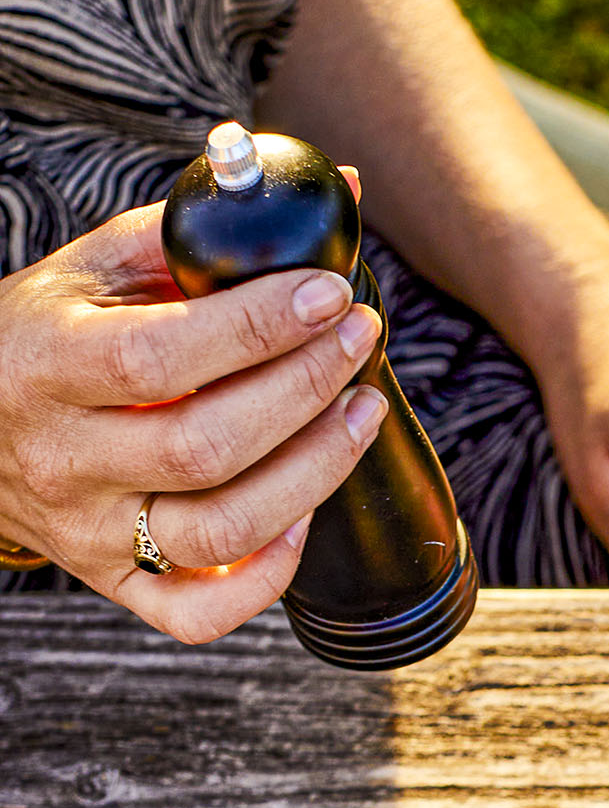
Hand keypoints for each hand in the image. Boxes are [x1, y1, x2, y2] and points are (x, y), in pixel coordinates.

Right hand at [0, 200, 389, 641]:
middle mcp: (63, 457)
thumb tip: (336, 193)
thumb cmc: (55, 333)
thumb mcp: (98, 270)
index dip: (258, 329)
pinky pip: (198, 614)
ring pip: (219, 531)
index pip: (161, 357)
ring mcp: (90, 530)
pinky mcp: (115, 581)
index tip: (329, 293)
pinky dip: (267, 575)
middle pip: (205, 446)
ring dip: (313, 474)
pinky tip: (304, 514)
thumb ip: (201, 235)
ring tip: (361, 410)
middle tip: (359, 339)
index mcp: (47, 363)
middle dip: (304, 391)